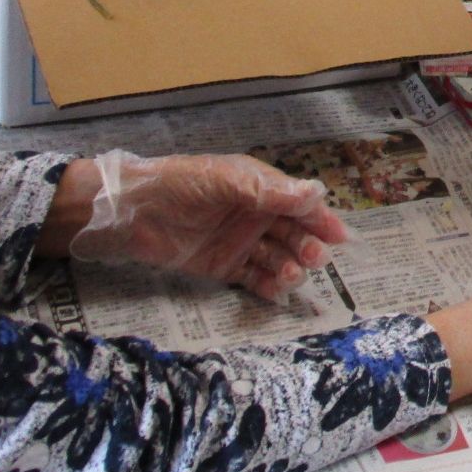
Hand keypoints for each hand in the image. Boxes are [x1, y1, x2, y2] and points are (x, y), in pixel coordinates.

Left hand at [70, 150, 345, 300]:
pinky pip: (254, 278)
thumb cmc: (179, 184)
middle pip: (292, 233)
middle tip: (314, 258)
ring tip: (291, 275)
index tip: (339, 236)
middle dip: (307, 245)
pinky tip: (277, 291)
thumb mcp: (226, 180)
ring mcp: (240, 242)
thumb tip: (315, 192)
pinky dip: (268, 286)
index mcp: (258, 187)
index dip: (319, 218)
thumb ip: (269, 191)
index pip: (298, 203)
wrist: (132, 212)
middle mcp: (254, 214)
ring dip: (289, 267)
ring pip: (277, 257)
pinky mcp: (224, 266)